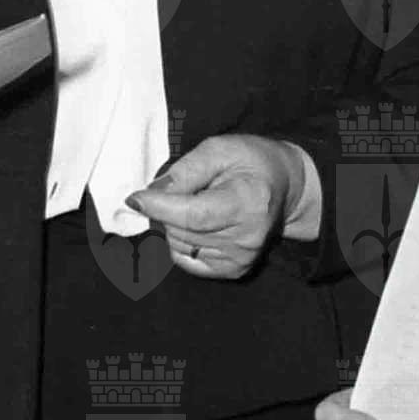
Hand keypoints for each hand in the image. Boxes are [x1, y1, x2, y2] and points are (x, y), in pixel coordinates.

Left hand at [127, 134, 305, 277]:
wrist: (283, 186)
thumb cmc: (250, 162)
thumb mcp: (219, 149)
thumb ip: (185, 170)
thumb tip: (151, 193)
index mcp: (248, 202)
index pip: (193, 215)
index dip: (159, 207)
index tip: (134, 198)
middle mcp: (247, 237)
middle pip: (181, 230)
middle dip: (167, 209)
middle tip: (186, 189)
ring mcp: (241, 258)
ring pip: (178, 245)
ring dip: (174, 224)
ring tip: (198, 203)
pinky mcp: (233, 270)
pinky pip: (185, 259)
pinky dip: (182, 240)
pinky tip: (199, 224)